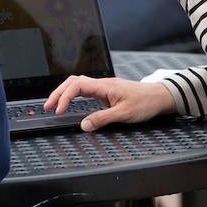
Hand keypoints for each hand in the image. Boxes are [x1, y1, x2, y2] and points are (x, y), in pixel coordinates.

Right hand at [44, 75, 175, 131]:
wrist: (159, 97)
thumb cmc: (145, 103)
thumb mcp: (124, 114)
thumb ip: (102, 119)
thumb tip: (84, 125)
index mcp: (104, 86)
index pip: (77, 86)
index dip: (64, 97)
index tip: (58, 110)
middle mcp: (102, 84)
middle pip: (73, 82)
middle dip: (58, 92)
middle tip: (48, 106)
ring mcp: (104, 87)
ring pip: (78, 84)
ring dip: (65, 92)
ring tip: (55, 104)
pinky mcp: (107, 92)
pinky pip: (85, 89)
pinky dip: (74, 94)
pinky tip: (71, 102)